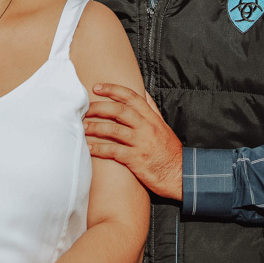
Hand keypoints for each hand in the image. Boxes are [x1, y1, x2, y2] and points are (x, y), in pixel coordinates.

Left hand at [84, 83, 182, 199]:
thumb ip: (151, 109)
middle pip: (119, 110)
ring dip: (95, 127)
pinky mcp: (137, 159)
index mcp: (152, 118)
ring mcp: (141, 143)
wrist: (181, 175)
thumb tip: (143, 92)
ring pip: (114, 129)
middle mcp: (146, 127)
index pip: (131, 96)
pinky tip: (89, 148)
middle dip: (98, 107)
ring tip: (82, 127)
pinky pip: (114, 151)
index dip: (113, 89)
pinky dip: (99, 148)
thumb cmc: (170, 151)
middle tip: (84, 109)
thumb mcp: (163, 126)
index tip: (97, 87)